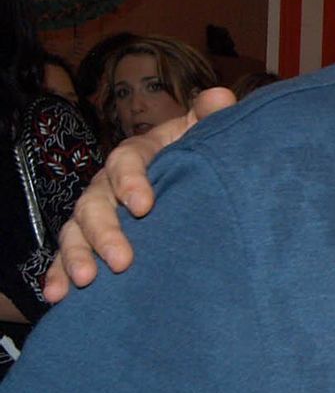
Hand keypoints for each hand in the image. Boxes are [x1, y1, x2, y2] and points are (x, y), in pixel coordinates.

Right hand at [43, 87, 236, 301]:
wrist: (196, 181)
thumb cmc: (200, 155)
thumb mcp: (206, 134)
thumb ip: (211, 118)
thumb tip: (218, 98)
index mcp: (139, 155)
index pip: (127, 161)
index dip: (131, 181)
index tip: (145, 205)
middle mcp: (109, 183)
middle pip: (95, 203)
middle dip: (105, 232)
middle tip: (122, 260)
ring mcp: (96, 214)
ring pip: (77, 232)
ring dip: (77, 256)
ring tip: (87, 280)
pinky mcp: (90, 241)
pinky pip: (67, 256)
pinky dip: (59, 274)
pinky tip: (58, 295)